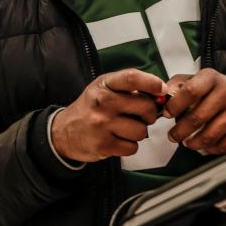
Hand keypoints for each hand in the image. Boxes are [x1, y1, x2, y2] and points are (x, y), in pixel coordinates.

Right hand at [52, 69, 166, 163]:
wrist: (64, 132)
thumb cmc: (91, 108)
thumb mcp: (104, 89)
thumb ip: (130, 88)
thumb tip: (161, 95)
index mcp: (104, 84)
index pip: (131, 78)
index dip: (151, 82)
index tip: (161, 89)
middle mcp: (102, 102)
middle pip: (144, 106)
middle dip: (149, 114)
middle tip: (141, 116)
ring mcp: (102, 124)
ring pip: (141, 130)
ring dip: (138, 132)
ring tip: (124, 129)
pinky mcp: (103, 145)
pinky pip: (132, 147)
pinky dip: (129, 146)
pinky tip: (117, 140)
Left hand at [162, 69, 225, 155]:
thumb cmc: (212, 90)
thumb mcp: (192, 81)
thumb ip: (175, 87)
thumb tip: (162, 99)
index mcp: (212, 77)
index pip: (190, 91)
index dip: (175, 106)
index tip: (167, 114)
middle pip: (198, 117)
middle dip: (180, 131)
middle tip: (173, 136)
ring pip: (210, 135)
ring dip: (194, 143)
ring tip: (188, 143)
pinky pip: (225, 145)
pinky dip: (211, 149)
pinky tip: (205, 145)